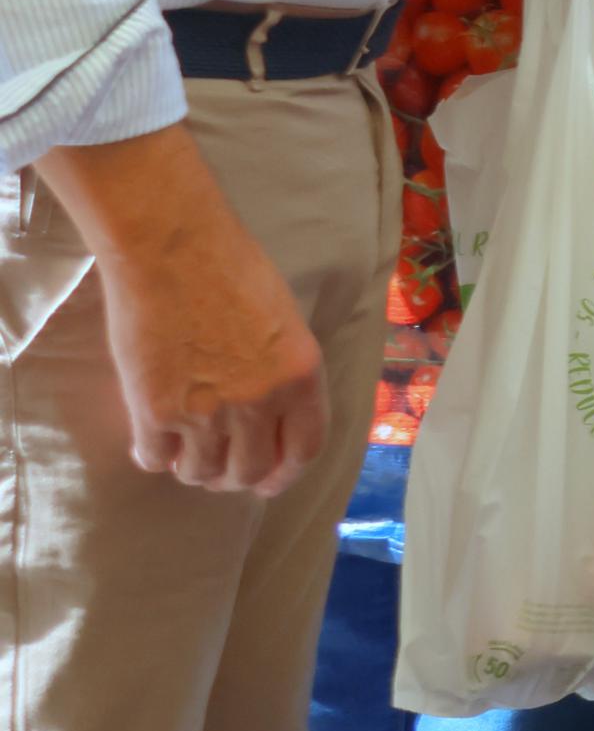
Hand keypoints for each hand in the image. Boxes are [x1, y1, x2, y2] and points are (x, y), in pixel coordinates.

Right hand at [34, 126, 326, 494]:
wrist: (171, 250)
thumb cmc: (231, 270)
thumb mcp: (282, 322)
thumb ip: (281, 373)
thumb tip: (269, 415)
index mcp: (301, 375)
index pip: (304, 449)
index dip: (284, 473)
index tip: (268, 480)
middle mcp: (259, 402)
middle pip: (249, 471)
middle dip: (235, 476)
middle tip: (219, 467)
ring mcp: (206, 412)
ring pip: (201, 473)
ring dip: (193, 469)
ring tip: (186, 451)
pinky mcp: (154, 413)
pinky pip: (155, 459)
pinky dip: (154, 456)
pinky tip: (152, 439)